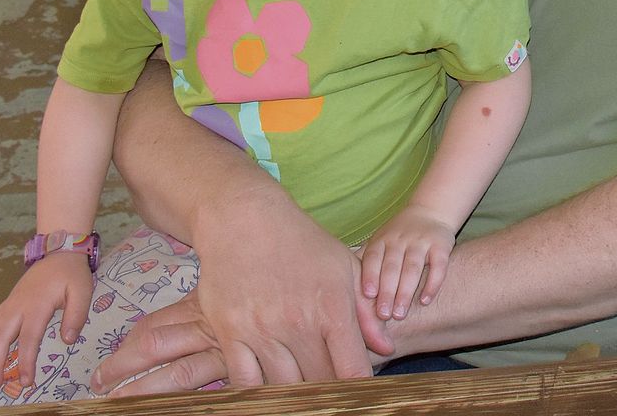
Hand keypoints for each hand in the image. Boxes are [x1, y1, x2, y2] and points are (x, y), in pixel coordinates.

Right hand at [0, 253, 90, 391]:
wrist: (58, 253)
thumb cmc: (71, 275)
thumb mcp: (83, 290)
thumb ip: (77, 315)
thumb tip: (67, 341)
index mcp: (38, 305)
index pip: (28, 338)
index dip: (25, 361)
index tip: (25, 382)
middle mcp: (17, 307)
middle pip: (0, 338)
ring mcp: (8, 306)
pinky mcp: (4, 306)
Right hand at [91, 199, 371, 394]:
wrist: (245, 221)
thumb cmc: (302, 243)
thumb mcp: (345, 267)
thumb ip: (366, 311)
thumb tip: (386, 347)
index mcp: (332, 307)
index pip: (352, 370)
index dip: (359, 392)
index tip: (359, 397)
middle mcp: (299, 322)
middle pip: (319, 384)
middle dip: (328, 394)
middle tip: (332, 395)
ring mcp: (262, 330)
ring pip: (283, 388)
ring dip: (296, 395)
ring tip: (304, 393)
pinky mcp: (230, 334)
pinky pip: (245, 382)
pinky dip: (258, 393)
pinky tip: (270, 391)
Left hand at [360, 204, 457, 319]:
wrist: (430, 211)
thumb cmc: (397, 235)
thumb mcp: (378, 241)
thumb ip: (363, 260)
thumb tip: (338, 286)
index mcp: (382, 240)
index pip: (373, 258)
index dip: (370, 276)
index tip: (368, 295)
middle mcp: (400, 239)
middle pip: (392, 267)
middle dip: (387, 291)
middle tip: (383, 315)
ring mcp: (421, 242)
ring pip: (413, 268)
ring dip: (406, 292)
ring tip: (400, 314)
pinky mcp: (441, 245)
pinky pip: (438, 265)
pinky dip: (432, 283)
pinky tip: (425, 301)